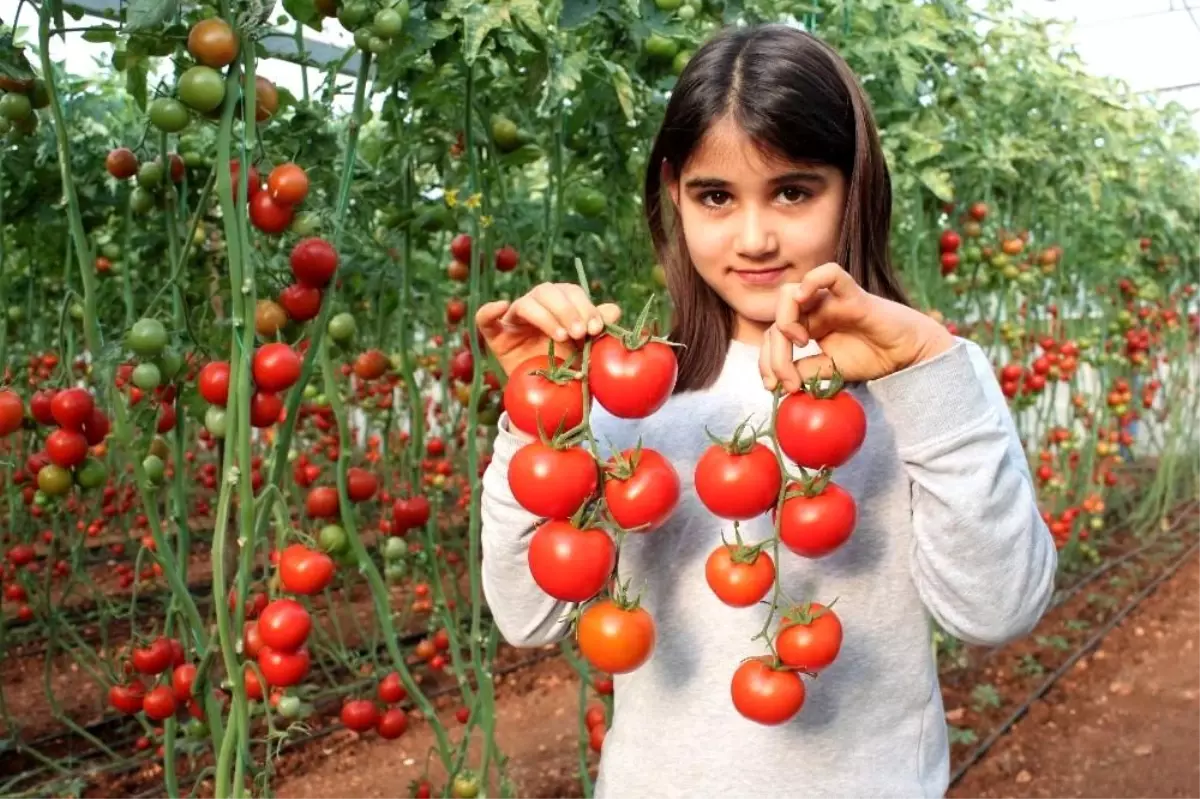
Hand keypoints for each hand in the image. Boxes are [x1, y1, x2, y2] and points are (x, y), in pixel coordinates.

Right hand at [476, 283, 621, 375]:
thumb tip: (614, 310)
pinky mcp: (496, 338)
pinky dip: (489, 310)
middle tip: (580, 333)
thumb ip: (599, 329)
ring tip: (561, 337)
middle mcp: (536, 308)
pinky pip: (485, 319)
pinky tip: (502, 306)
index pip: (570, 292)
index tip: (596, 328)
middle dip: (567, 310)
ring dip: (545, 315)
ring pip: (525, 303)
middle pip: (547, 292)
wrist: (548, 402)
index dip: (584, 306)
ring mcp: (514, 322)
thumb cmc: (569, 370)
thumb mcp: (588, 351)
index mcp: (559, 307)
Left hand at [759, 262, 953, 391]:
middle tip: (787, 380)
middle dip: (774, 353)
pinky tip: (803, 299)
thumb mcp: (828, 371)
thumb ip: (803, 371)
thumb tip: (775, 381)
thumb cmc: (871, 357)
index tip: (773, 387)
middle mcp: (815, 309)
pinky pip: (830, 274)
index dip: (767, 361)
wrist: (907, 355)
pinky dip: (812, 280)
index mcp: (807, 325)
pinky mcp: (853, 295)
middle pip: (777, 317)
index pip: (773, 335)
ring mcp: (831, 300)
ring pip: (791, 293)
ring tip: (800, 344)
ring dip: (785, 320)